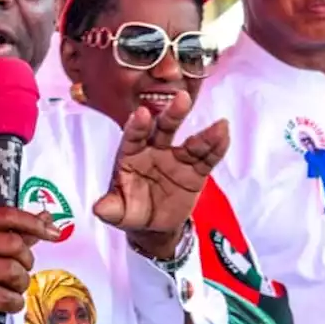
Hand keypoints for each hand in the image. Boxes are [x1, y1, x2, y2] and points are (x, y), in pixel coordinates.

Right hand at [0, 208, 60, 323]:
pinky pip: (11, 298)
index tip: (54, 233)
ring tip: (6, 288)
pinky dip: (13, 303)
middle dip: (25, 262)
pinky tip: (0, 303)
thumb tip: (46, 218)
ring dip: (19, 285)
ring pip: (17, 273)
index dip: (35, 223)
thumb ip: (10, 232)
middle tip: (16, 271)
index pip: (8, 216)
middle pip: (17, 246)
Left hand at [93, 92, 228, 247]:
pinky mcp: (194, 171)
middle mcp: (154, 150)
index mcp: (131, 155)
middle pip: (164, 129)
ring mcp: (176, 159)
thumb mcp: (118, 212)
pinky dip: (217, 148)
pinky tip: (225, 136)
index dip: (137, 126)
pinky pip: (207, 159)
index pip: (133, 137)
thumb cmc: (129, 210)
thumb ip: (110, 208)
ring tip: (220, 124)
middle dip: (172, 114)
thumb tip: (98, 209)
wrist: (152, 225)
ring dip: (205, 134)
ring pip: (191, 143)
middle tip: (181, 98)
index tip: (142, 113)